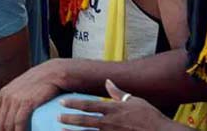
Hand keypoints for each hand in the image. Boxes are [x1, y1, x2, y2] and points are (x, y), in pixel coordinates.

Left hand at [0, 58, 68, 130]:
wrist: (51, 73)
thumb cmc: (38, 82)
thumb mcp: (20, 88)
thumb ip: (13, 97)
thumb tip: (10, 111)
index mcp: (4, 93)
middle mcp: (7, 97)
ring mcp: (16, 99)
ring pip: (8, 125)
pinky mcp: (27, 103)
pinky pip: (19, 123)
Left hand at [57, 80, 175, 130]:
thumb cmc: (150, 117)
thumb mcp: (135, 101)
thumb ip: (118, 93)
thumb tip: (108, 81)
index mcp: (113, 109)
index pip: (89, 105)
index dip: (74, 103)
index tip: (62, 101)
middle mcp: (110, 122)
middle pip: (84, 121)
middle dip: (69, 119)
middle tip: (57, 117)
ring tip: (61, 130)